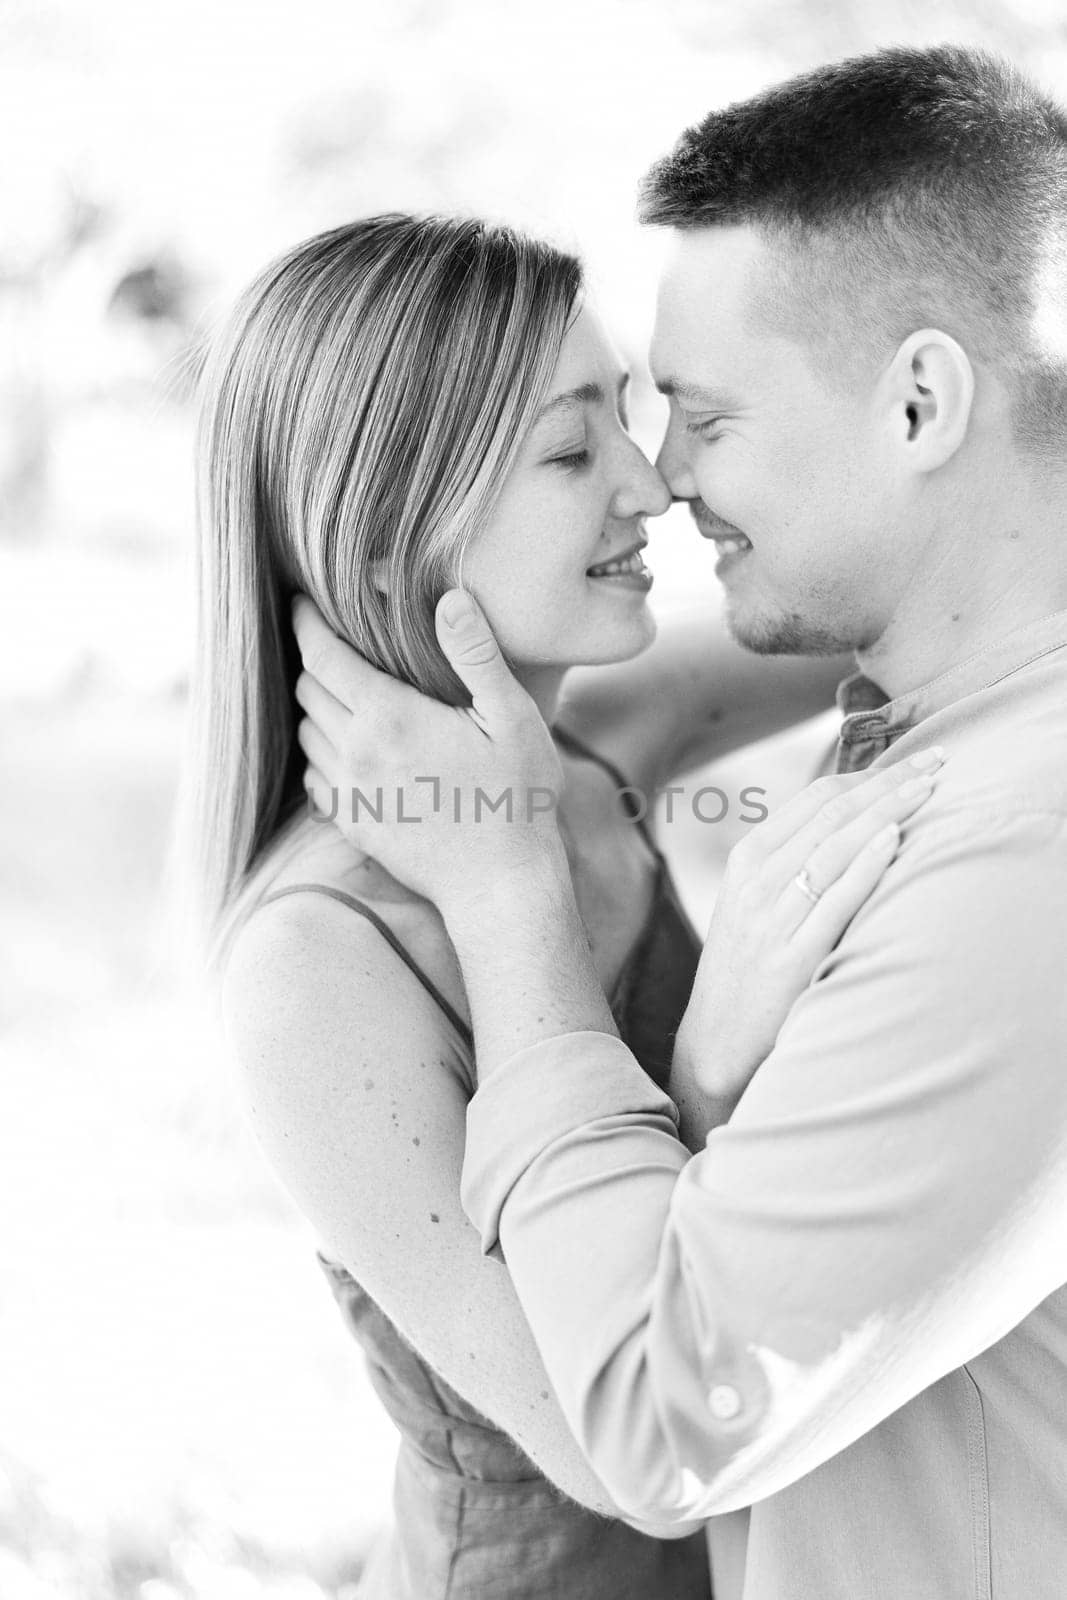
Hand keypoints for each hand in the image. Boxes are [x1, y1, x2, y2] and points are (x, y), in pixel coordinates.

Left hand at [291, 589, 565, 908]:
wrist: (499, 883)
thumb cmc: (515, 798)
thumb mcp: (511, 718)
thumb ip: (477, 655)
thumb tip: (450, 599)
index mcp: (389, 716)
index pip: (322, 655)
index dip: (307, 622)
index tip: (301, 602)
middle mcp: (356, 752)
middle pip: (307, 689)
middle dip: (315, 661)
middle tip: (336, 646)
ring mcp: (349, 792)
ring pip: (307, 732)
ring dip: (318, 707)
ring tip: (347, 695)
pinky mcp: (352, 823)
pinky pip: (315, 776)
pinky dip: (322, 753)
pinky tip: (352, 749)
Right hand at [674, 751, 944, 1107]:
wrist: (716, 1041)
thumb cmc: (746, 969)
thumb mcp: (754, 903)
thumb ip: (792, 861)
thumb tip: (853, 821)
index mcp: (748, 859)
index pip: (816, 798)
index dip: (869, 773)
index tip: (913, 760)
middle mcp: (757, 881)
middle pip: (833, 814)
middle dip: (890, 781)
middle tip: (938, 759)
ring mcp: (771, 919)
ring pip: (835, 847)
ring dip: (887, 811)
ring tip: (929, 788)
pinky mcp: (790, 959)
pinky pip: (832, 901)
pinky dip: (864, 866)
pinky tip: (892, 840)